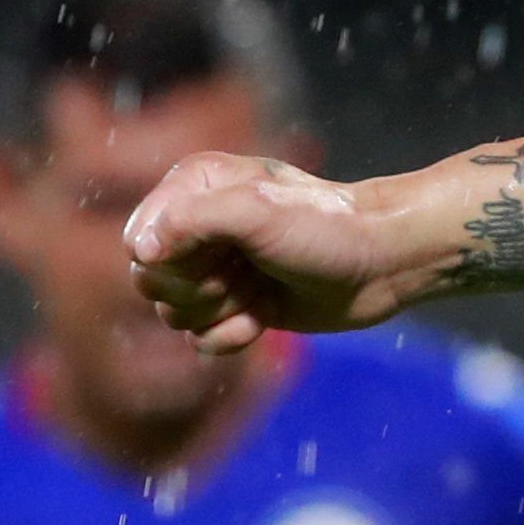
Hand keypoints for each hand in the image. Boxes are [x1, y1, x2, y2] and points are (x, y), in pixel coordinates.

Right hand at [126, 153, 442, 351]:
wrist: (382, 265)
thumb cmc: (325, 228)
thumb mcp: (257, 211)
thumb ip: (191, 220)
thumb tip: (141, 250)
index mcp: (194, 186)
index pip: (141, 240)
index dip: (173, 261)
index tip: (222, 255)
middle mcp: (197, 225)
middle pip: (151, 281)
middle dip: (197, 290)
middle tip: (245, 272)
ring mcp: (214, 268)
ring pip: (173, 313)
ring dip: (219, 312)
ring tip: (260, 290)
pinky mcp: (234, 306)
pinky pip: (199, 338)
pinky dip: (231, 336)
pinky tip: (263, 318)